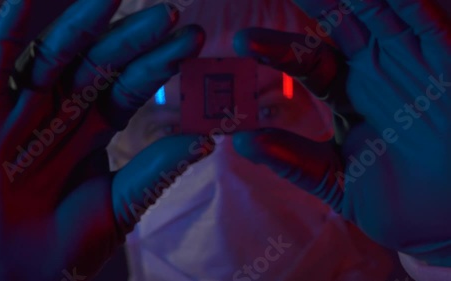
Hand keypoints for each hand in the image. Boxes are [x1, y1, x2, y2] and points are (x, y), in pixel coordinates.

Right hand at [0, 1, 209, 279]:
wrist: (14, 280)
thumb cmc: (66, 250)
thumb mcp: (122, 203)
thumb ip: (158, 168)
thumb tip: (208, 140)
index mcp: (92, 133)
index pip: (130, 88)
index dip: (160, 64)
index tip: (194, 41)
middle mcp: (60, 115)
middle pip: (100, 66)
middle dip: (134, 39)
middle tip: (172, 14)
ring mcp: (22, 112)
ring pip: (57, 56)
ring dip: (84, 23)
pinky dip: (11, 28)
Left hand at [232, 0, 450, 266]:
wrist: (449, 223)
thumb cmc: (397, 203)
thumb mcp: (336, 181)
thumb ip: (293, 161)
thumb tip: (242, 143)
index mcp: (346, 94)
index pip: (306, 63)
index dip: (277, 50)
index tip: (243, 42)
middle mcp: (375, 71)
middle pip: (341, 25)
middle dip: (316, 3)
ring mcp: (412, 63)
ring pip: (381, 14)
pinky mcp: (447, 62)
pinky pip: (427, 24)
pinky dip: (409, 5)